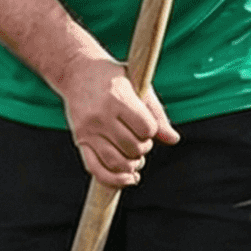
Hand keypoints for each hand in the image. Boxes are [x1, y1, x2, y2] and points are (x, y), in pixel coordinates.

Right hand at [55, 56, 179, 187]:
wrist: (77, 72)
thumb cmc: (113, 78)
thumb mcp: (138, 87)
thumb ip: (156, 114)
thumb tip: (173, 140)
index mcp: (118, 98)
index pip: (146, 128)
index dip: (151, 131)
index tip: (147, 126)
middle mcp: (101, 115)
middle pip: (132, 147)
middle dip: (143, 149)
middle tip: (141, 141)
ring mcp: (88, 130)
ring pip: (116, 162)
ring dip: (131, 165)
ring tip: (135, 158)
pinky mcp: (79, 140)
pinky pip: (95, 168)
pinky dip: (113, 179)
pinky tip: (127, 178)